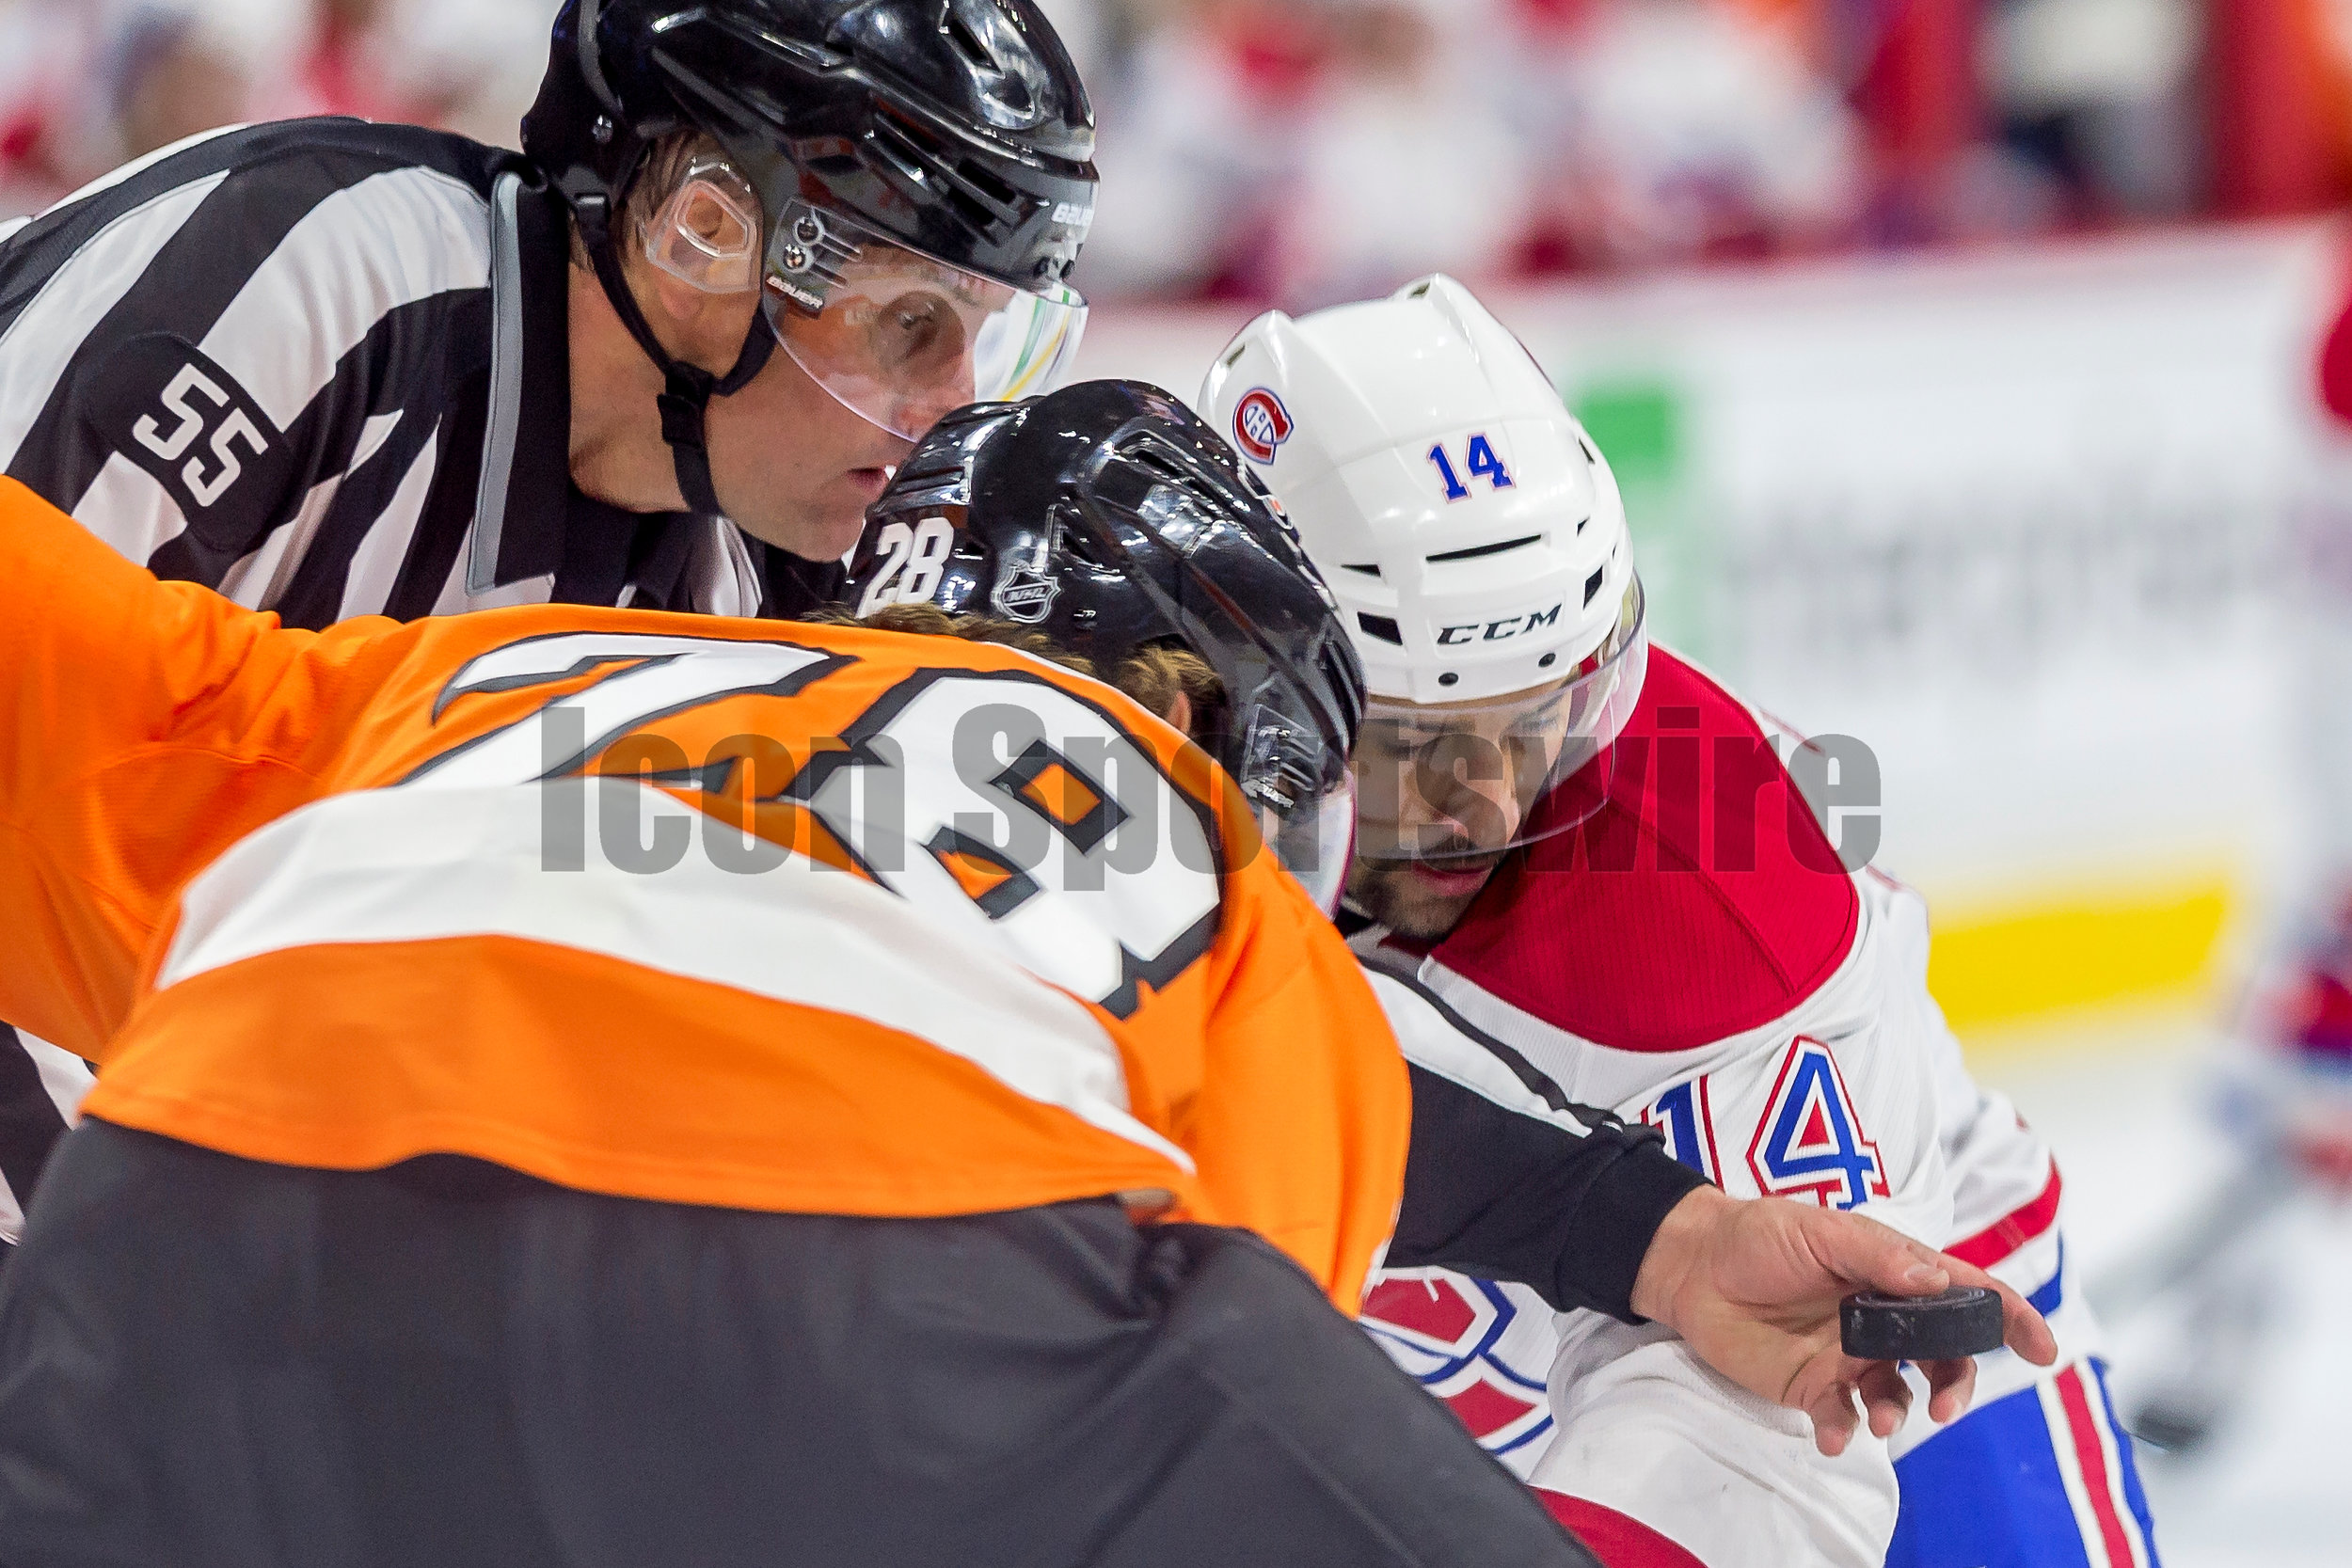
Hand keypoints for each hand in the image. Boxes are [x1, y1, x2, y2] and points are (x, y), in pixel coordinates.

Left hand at [1629, 1186, 2058, 1457]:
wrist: (1691, 1265)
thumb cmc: (1758, 1235)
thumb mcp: (1819, 1230)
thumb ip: (1878, 1255)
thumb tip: (1938, 1279)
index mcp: (1893, 1274)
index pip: (1965, 1294)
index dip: (2009, 1318)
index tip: (2042, 1348)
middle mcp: (1880, 1319)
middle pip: (1944, 1355)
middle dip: (1958, 1382)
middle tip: (1947, 1404)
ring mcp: (1848, 1356)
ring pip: (1900, 1394)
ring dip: (1902, 1411)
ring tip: (1884, 1418)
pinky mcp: (1812, 1386)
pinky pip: (1844, 1418)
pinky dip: (1846, 1432)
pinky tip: (1835, 1434)